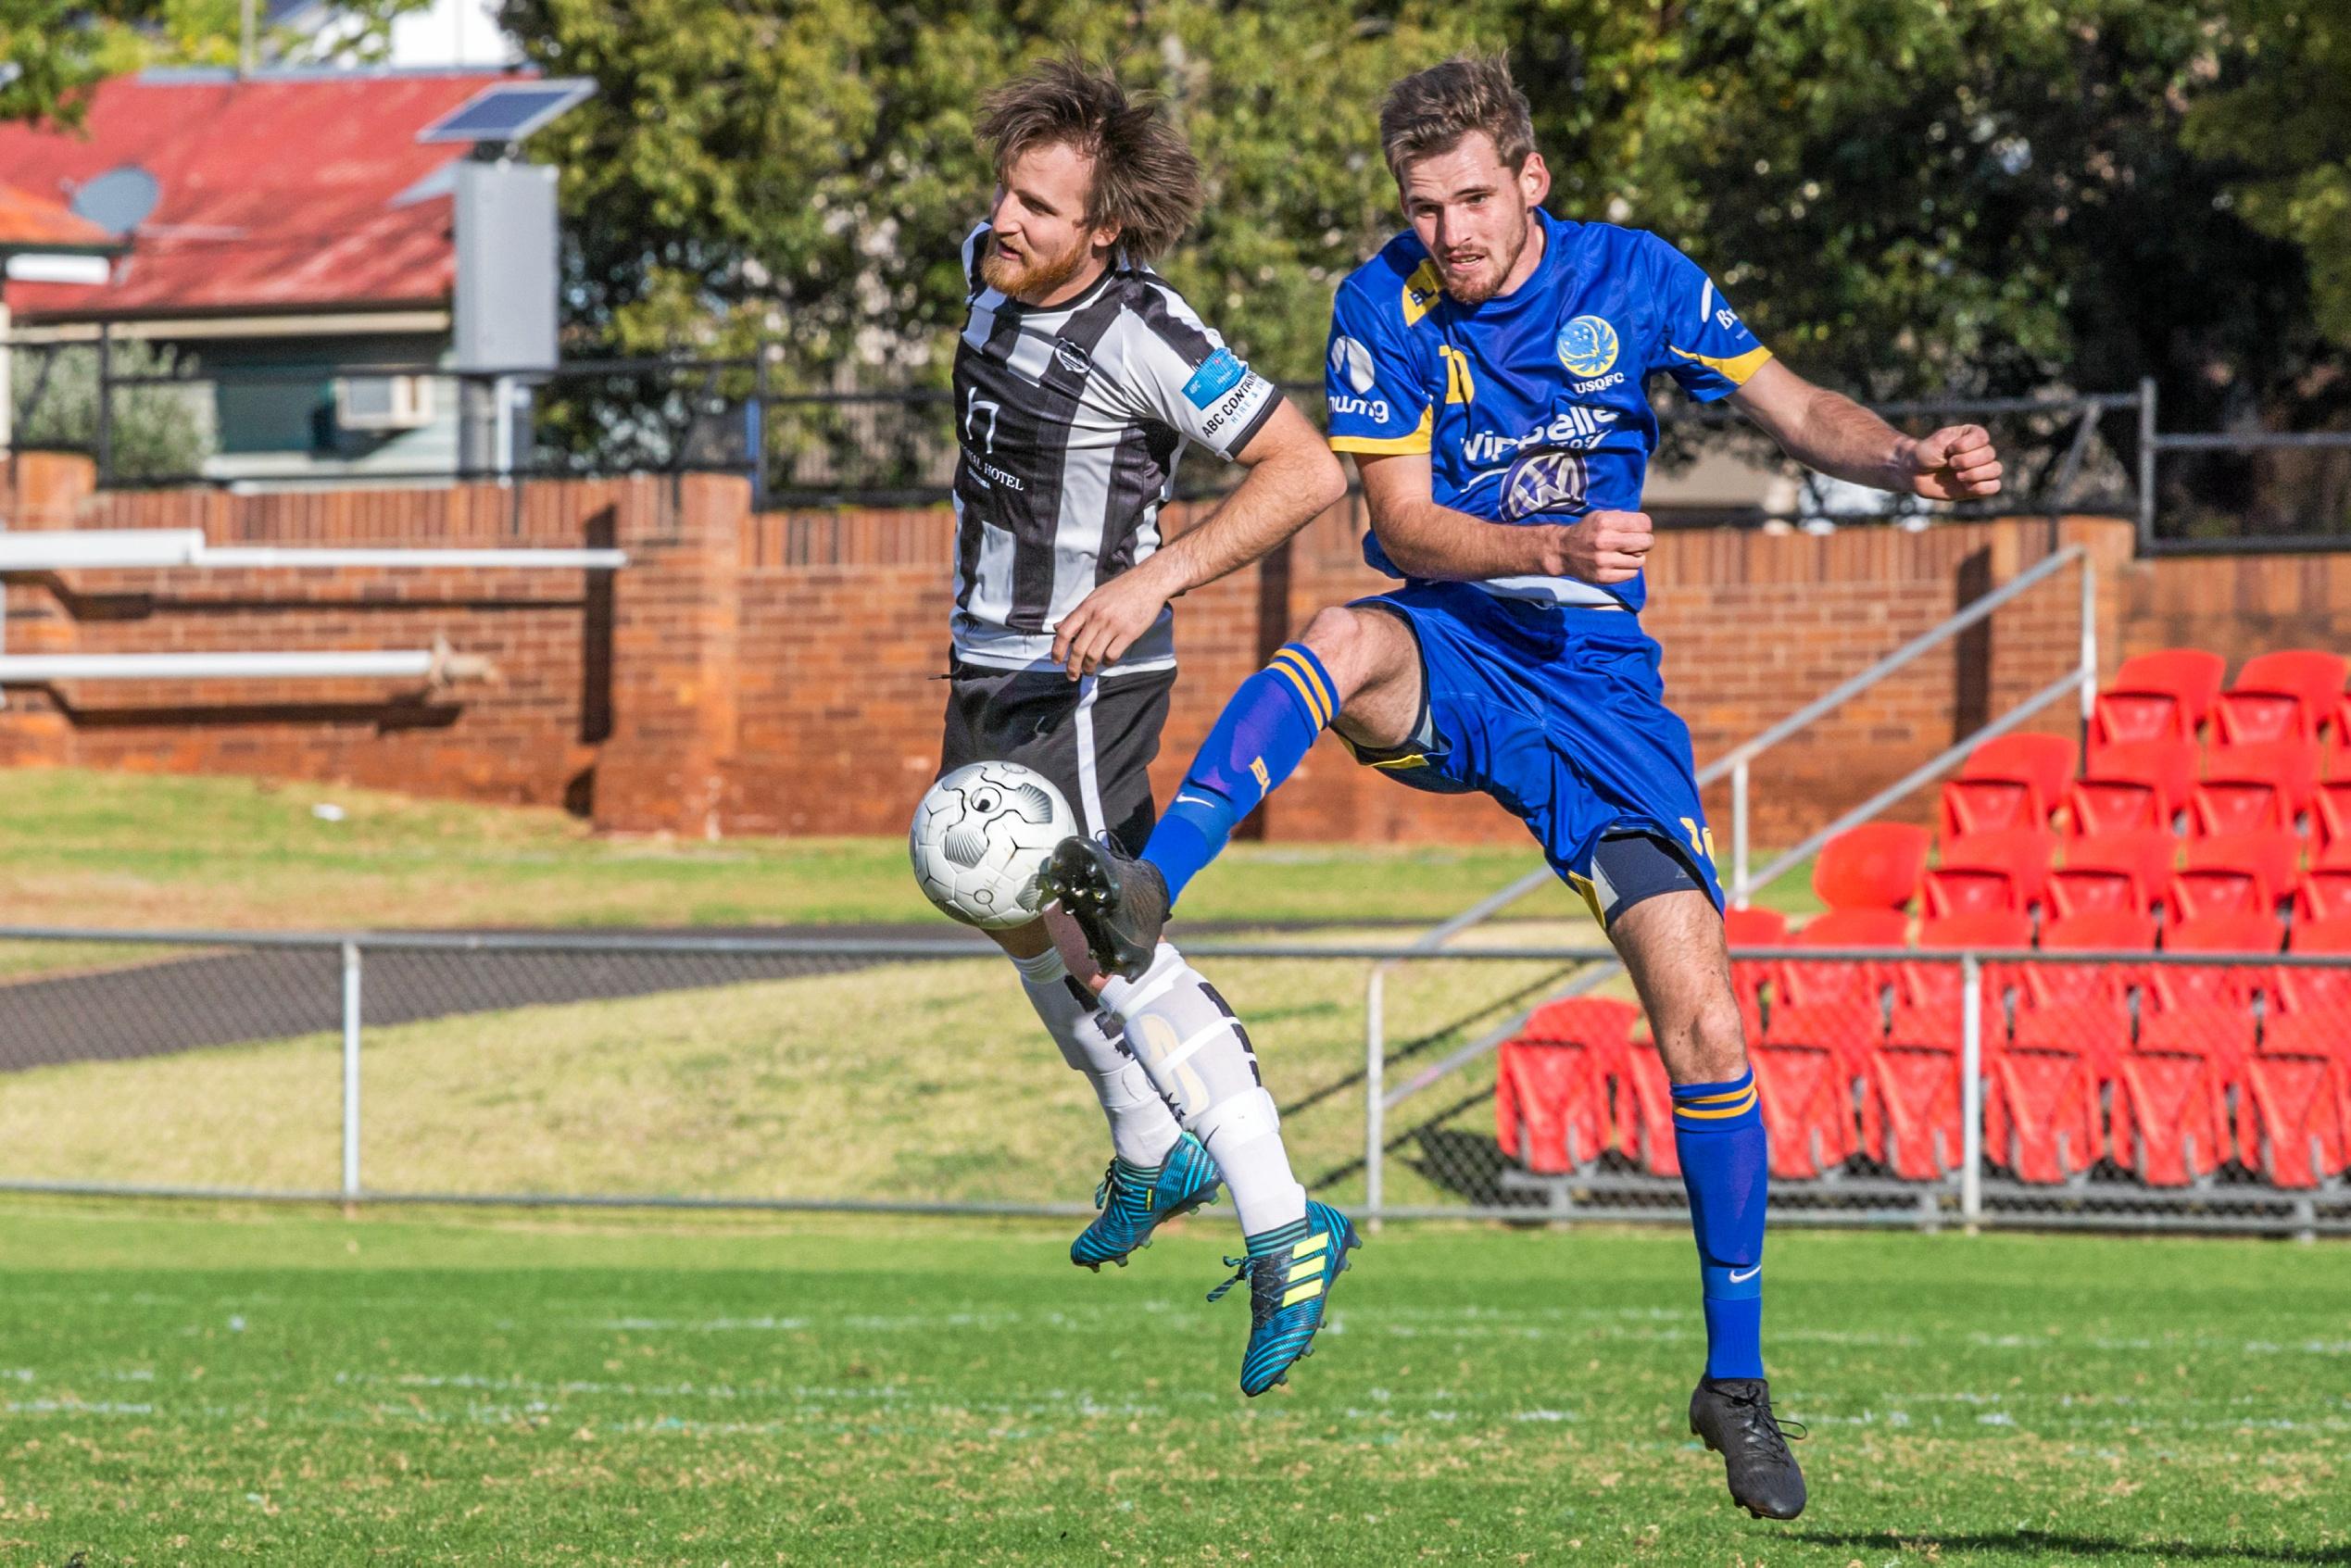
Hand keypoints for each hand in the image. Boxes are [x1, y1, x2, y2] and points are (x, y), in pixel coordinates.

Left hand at [1053, 560, 1178, 679]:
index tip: (1056, 661)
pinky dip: (1107, 662)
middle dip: (1072, 666)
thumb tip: (1057, 627)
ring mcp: (1113, 626)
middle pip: (1078, 649)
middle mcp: (1097, 617)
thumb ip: (1077, 614)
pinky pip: (1112, 654)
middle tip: (1072, 676)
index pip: (1064, 632)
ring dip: (1089, 667)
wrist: (1147, 583)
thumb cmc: (1120, 590)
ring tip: (1088, 671)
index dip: (1057, 649)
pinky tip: (1107, 661)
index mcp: (1086, 608)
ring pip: (1094, 655)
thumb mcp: (1094, 597)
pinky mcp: (1129, 633)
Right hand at [1534, 510, 1652, 584]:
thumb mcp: (1601, 516)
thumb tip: (1647, 528)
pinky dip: (1629, 569)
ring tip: (1624, 554)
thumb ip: (1624, 519)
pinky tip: (1618, 564)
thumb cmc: (1588, 531)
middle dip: (1646, 542)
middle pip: (1646, 542)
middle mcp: (1604, 541)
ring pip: (1640, 560)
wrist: (1562, 551)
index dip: (1645, 527)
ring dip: (1636, 557)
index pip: (1644, 523)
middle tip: (1638, 543)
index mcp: (1605, 522)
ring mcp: (1603, 561)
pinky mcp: (1603, 577)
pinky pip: (1632, 574)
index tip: (1639, 530)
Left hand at [1906, 424, 2002, 499]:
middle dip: (1967, 461)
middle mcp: (1980, 451)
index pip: (1983, 438)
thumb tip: (1975, 452)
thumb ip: (1955, 441)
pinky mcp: (1977, 486)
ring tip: (1958, 476)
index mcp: (1972, 435)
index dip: (1965, 446)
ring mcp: (1980, 468)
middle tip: (1950, 464)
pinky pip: (1994, 487)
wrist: (1913, 473)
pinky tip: (1966, 486)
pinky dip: (1981, 487)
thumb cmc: (1925, 454)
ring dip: (1975, 474)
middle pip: (1990, 454)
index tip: (1949, 450)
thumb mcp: (1937, 442)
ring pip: (1996, 469)